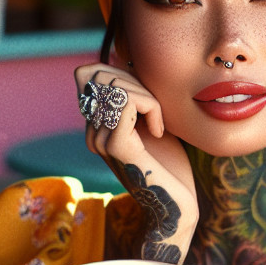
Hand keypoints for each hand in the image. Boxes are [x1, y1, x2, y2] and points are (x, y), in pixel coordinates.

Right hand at [75, 62, 196, 262]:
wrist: (177, 206)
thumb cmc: (170, 164)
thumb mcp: (150, 118)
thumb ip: (135, 93)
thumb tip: (125, 58)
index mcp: (95, 126)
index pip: (88, 72)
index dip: (119, 70)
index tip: (145, 96)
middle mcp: (91, 133)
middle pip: (100, 74)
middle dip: (136, 80)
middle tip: (156, 109)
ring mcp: (100, 141)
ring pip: (115, 85)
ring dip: (147, 94)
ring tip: (159, 121)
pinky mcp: (117, 147)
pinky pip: (127, 102)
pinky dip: (151, 107)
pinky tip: (159, 130)